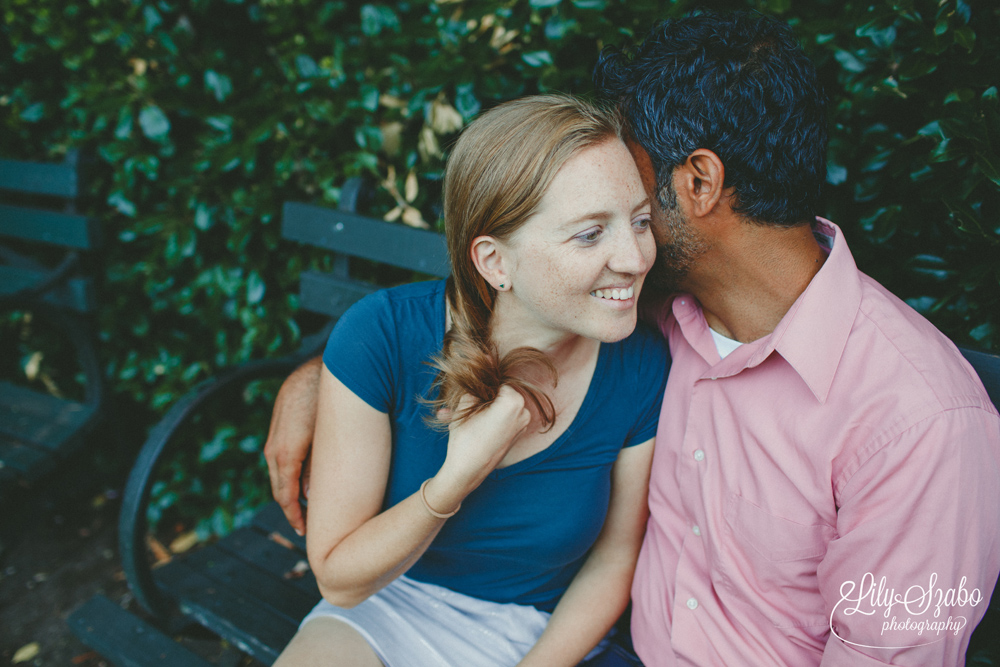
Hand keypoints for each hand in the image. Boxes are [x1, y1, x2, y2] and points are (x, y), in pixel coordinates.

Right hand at [264, 357, 321, 534]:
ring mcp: (274, 439)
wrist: (317, 371)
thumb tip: (312, 496)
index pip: (286, 497)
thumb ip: (318, 468)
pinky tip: (305, 480)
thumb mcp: (327, 439)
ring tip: (308, 508)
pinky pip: (281, 461)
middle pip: (280, 489)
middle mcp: (274, 449)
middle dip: (293, 509)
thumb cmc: (328, 406)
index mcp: (286, 455)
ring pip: (279, 475)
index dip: (295, 517)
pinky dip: (290, 475)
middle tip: (308, 527)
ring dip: (291, 492)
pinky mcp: (279, 430)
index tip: (306, 533)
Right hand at [427, 386, 531, 508]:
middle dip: (484, 397)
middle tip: (467, 404)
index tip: (470, 391)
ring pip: (502, 407)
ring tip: (467, 417)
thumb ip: (473, 388)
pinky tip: (475, 424)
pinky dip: (491, 419)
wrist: (468, 472)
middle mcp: (524, 412)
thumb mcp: (464, 406)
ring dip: (485, 409)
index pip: (497, 382)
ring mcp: (523, 425)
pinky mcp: (518, 435)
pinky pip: (505, 419)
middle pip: (502, 394)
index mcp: (514, 401)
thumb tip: (477, 379)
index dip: (482, 385)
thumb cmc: (465, 439)